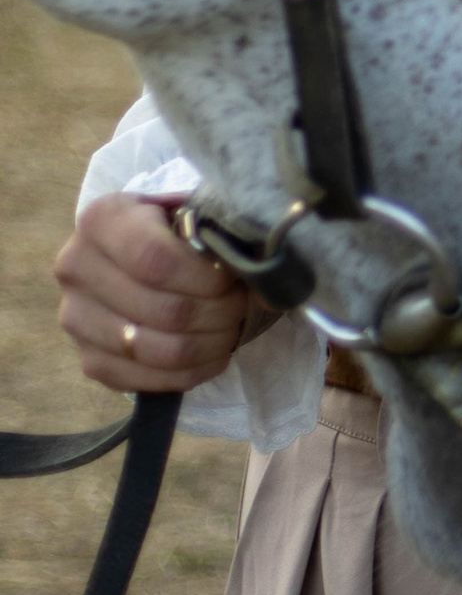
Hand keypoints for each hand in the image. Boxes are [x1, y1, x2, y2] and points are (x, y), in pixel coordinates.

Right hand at [54, 193, 261, 393]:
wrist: (133, 255)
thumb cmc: (173, 231)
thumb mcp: (190, 214)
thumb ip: (215, 234)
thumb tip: (251, 271)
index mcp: (101, 221)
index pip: (156, 261)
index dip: (206, 278)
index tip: (232, 278)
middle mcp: (76, 268)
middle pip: (166, 311)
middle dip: (221, 313)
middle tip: (241, 305)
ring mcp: (76, 319)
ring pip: (162, 351)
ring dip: (212, 344)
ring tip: (231, 328)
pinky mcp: (89, 361)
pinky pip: (151, 380)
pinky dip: (194, 371)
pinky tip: (213, 353)